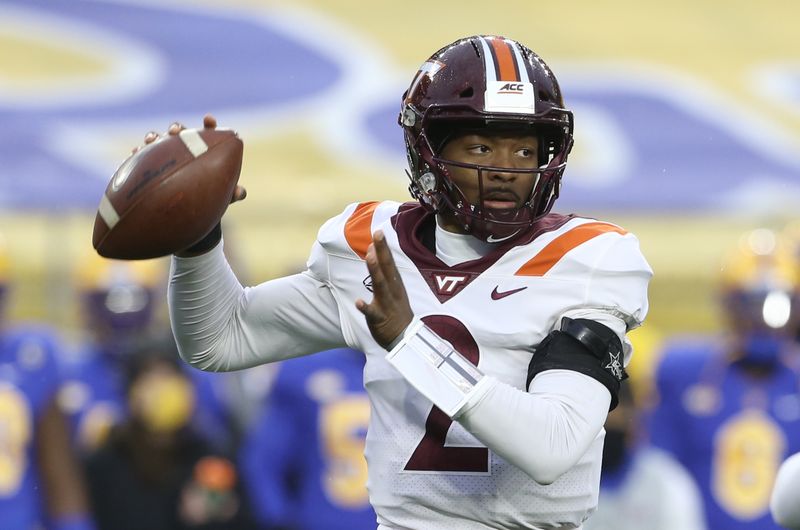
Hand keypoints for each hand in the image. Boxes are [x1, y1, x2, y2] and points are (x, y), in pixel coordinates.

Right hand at [136, 114, 246, 203]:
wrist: (185, 212)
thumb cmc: (208, 199)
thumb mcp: (221, 198)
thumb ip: (231, 193)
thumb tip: (241, 192)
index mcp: (203, 150)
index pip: (207, 133)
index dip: (209, 124)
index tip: (208, 120)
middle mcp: (183, 148)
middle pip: (180, 132)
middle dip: (177, 128)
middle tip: (175, 131)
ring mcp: (165, 154)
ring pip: (158, 140)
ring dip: (155, 136)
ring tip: (151, 140)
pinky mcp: (149, 164)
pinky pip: (142, 156)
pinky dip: (139, 152)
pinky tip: (136, 152)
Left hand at [355, 230, 413, 349]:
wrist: (405, 338)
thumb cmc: (396, 310)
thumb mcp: (392, 287)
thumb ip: (382, 270)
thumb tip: (372, 250)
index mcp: (395, 283)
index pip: (390, 262)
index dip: (384, 247)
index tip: (379, 232)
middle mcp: (392, 290)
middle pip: (387, 268)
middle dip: (382, 252)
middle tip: (377, 235)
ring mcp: (387, 304)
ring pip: (380, 286)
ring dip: (375, 272)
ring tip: (370, 258)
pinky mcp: (379, 319)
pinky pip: (372, 313)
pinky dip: (366, 308)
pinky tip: (359, 302)